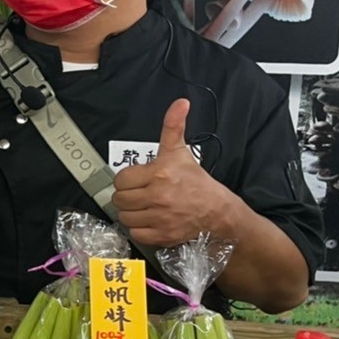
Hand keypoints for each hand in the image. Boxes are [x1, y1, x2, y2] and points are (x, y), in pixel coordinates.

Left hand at [112, 98, 237, 246]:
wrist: (218, 212)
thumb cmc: (197, 182)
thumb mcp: (181, 151)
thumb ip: (174, 126)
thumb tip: (180, 104)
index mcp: (159, 174)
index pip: (121, 179)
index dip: (128, 179)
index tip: (139, 180)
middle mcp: (158, 196)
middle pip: (119, 199)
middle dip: (128, 196)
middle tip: (141, 193)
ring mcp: (159, 218)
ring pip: (125, 217)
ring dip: (132, 212)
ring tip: (145, 206)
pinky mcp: (161, 235)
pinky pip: (135, 233)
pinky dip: (140, 229)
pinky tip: (150, 220)